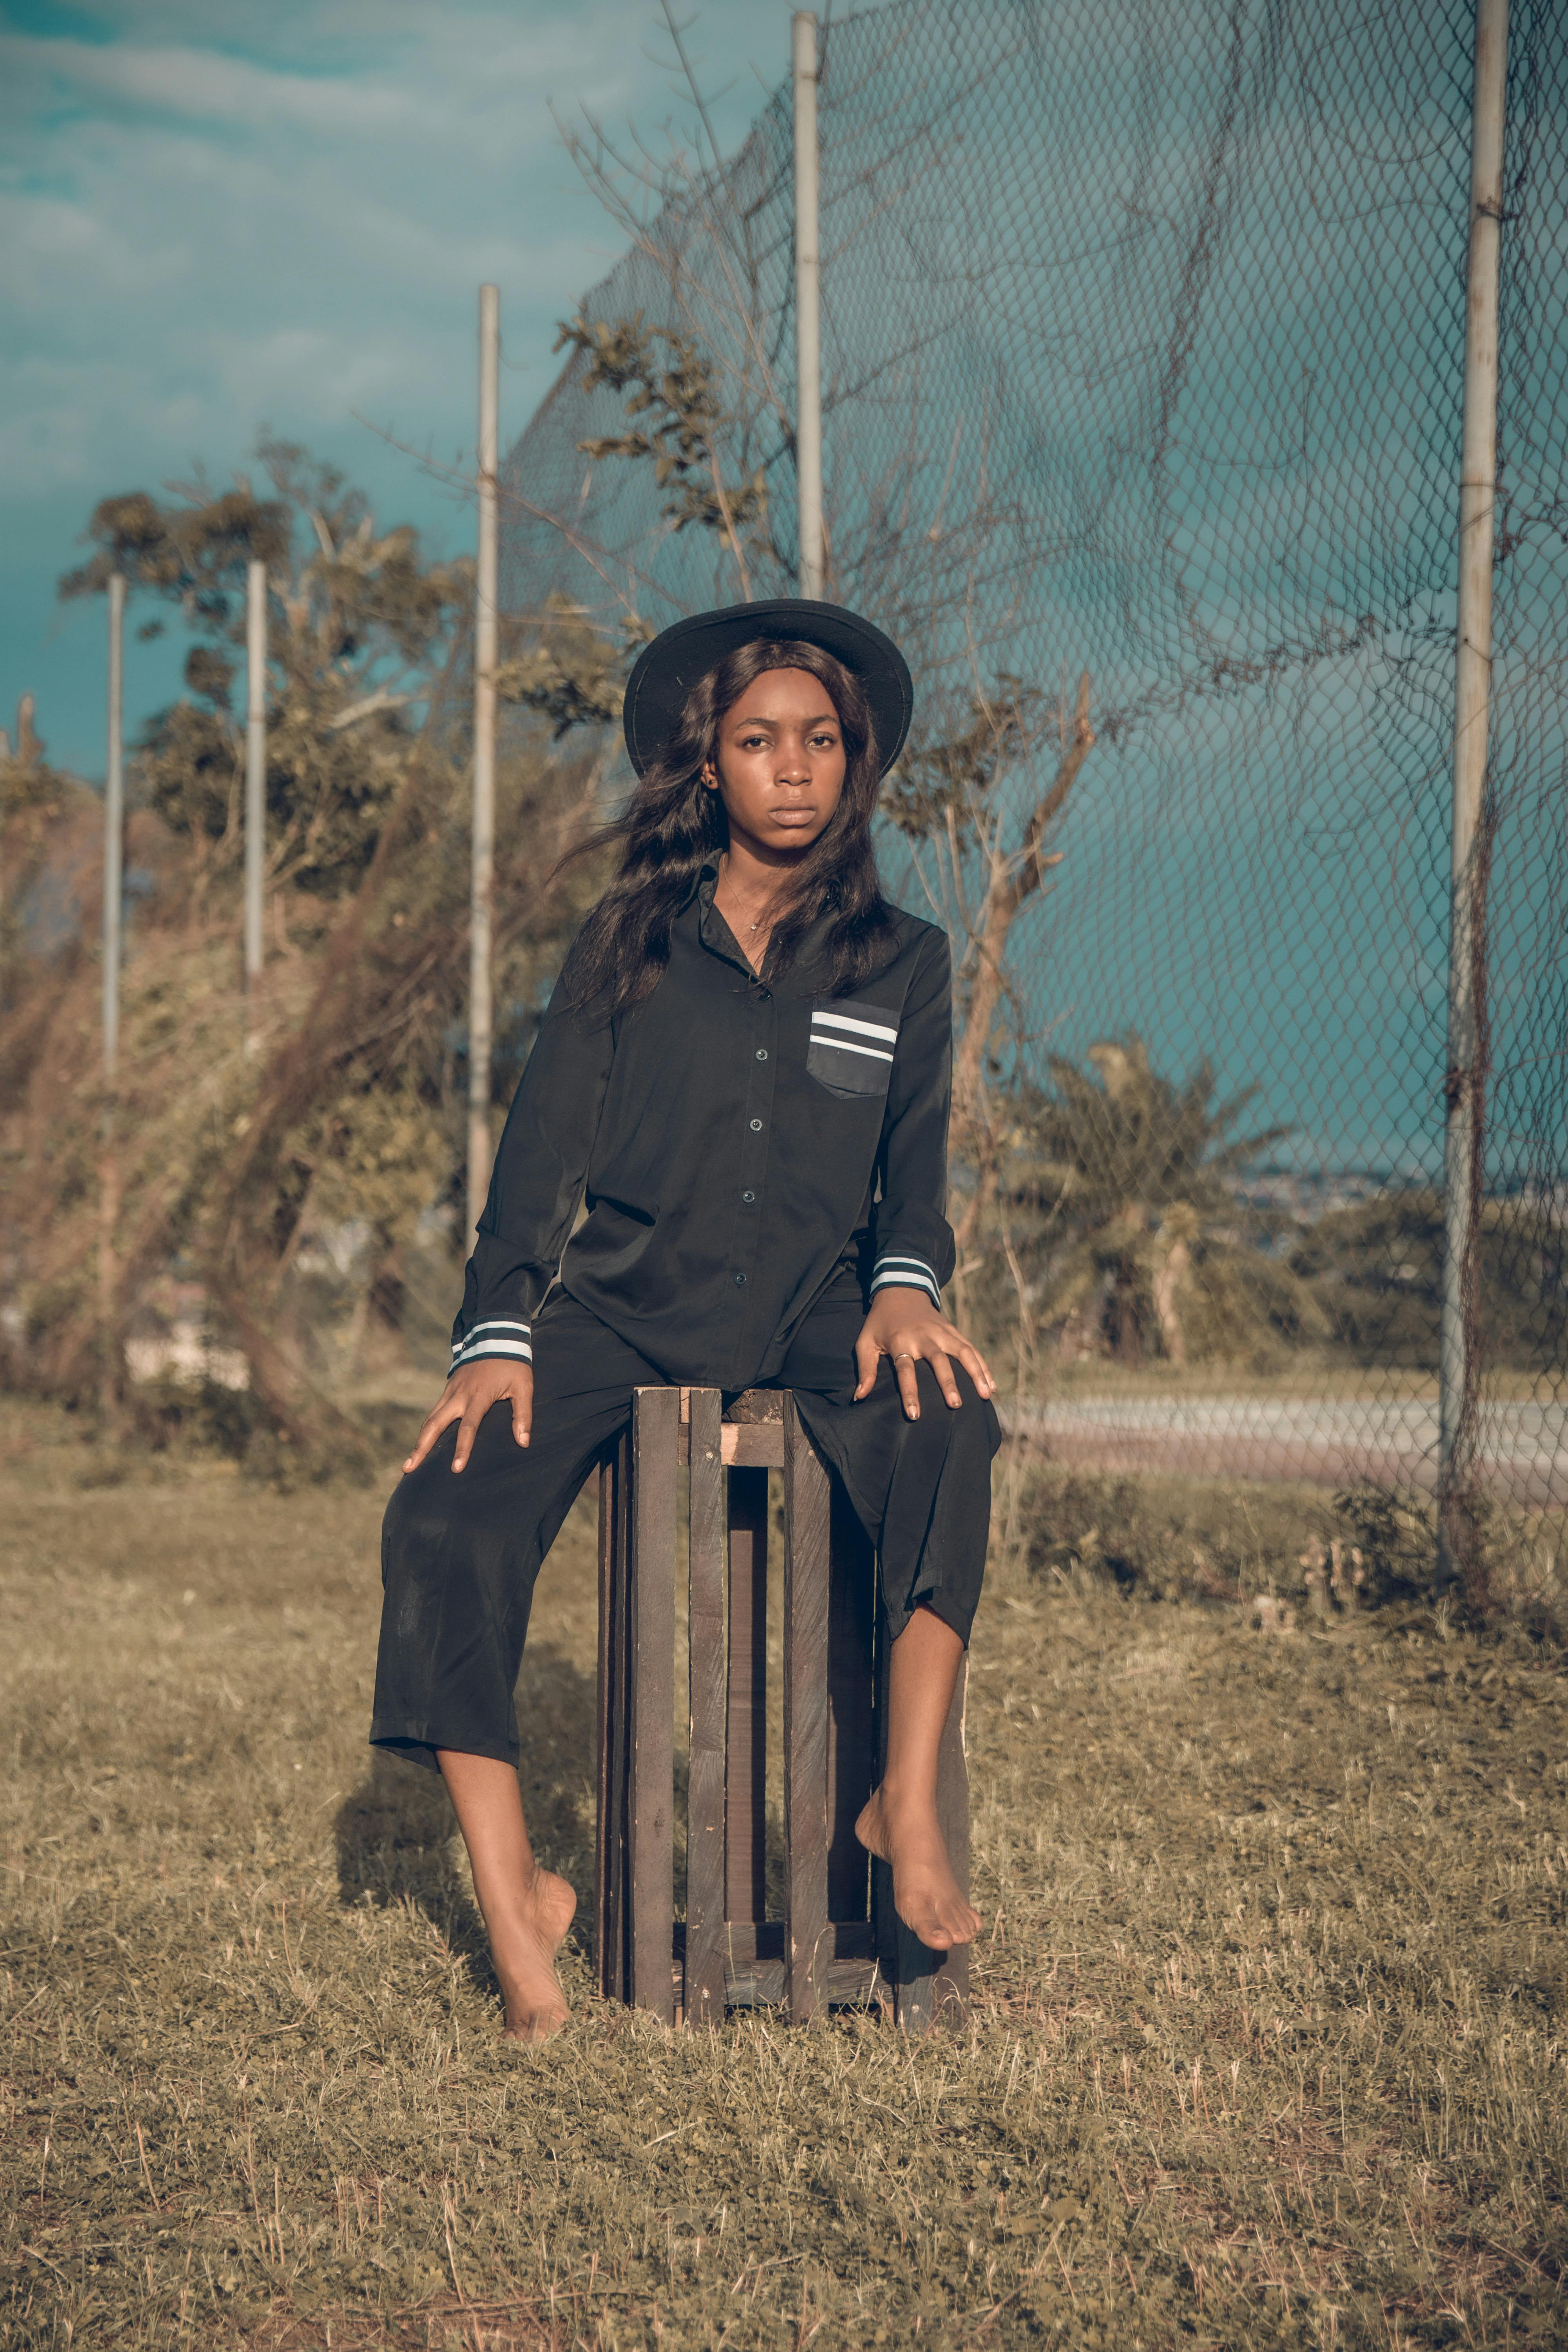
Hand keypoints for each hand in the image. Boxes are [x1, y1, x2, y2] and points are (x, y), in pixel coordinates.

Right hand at [403, 1359, 532, 1474]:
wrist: (496, 1337)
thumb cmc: (512, 1365)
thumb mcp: (524, 1387)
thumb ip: (523, 1415)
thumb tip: (523, 1442)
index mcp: (479, 1396)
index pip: (468, 1427)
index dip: (462, 1449)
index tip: (456, 1468)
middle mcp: (459, 1396)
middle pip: (435, 1425)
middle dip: (421, 1448)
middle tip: (408, 1469)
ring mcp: (450, 1392)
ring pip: (430, 1419)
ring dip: (419, 1441)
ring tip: (409, 1463)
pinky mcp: (448, 1389)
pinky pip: (434, 1412)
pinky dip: (426, 1429)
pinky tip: (421, 1443)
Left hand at [852, 1290, 995, 1420]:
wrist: (900, 1291)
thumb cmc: (880, 1322)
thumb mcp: (865, 1341)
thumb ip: (865, 1369)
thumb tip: (859, 1396)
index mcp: (900, 1341)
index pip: (906, 1370)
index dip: (910, 1392)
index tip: (915, 1414)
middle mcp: (924, 1336)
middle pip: (938, 1361)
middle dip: (948, 1383)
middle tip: (955, 1405)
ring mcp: (942, 1332)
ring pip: (963, 1352)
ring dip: (976, 1373)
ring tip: (985, 1396)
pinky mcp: (953, 1331)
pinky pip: (972, 1349)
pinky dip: (983, 1366)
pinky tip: (991, 1386)